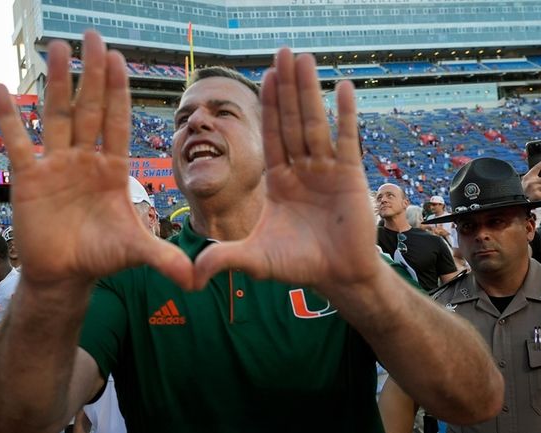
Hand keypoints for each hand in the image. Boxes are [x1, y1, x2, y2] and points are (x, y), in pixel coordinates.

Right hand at [0, 31, 192, 288]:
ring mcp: (56, 165)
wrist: (66, 274)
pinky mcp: (28, 178)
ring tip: (57, 46)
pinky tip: (2, 89)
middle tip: (94, 36)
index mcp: (113, 168)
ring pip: (57, 116)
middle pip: (90, 109)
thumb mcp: (136, 252)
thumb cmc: (102, 256)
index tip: (120, 59)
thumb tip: (198, 280)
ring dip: (57, 82)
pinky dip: (10, 118)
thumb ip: (165, 258)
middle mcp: (85, 159)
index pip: (117, 122)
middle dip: (92, 73)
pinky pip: (18, 143)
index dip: (118, 91)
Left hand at [194, 48, 382, 293]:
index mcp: (279, 180)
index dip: (268, 105)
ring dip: (310, 90)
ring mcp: (327, 170)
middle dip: (286, 87)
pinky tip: (343, 87)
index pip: (271, 135)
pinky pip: (347, 139)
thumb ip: (223, 259)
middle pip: (291, 120)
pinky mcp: (350, 175)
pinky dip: (345, 113)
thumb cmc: (298, 265)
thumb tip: (189, 277)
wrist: (338, 276)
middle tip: (283, 51)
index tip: (263, 75)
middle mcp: (302, 169)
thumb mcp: (255, 259)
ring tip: (305, 58)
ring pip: (315, 123)